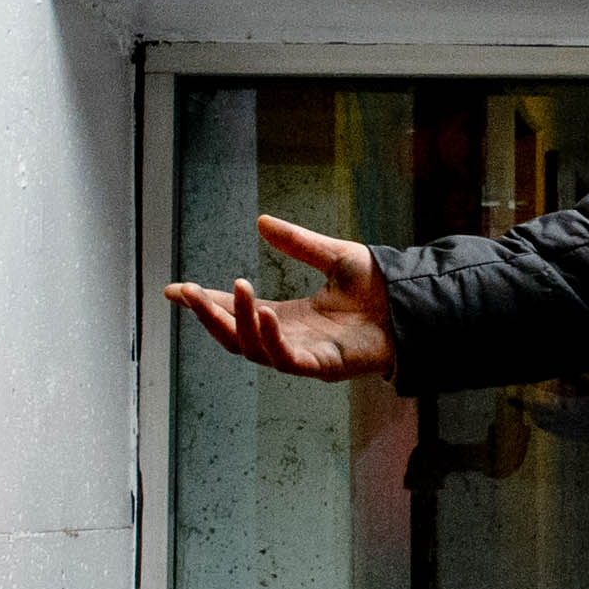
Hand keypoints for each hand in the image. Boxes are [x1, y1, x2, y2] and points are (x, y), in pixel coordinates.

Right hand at [164, 213, 397, 380]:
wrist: (415, 304)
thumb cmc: (379, 287)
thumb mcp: (333, 256)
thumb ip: (298, 242)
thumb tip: (262, 222)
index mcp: (288, 316)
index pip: (236, 311)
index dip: (205, 302)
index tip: (174, 289)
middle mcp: (290, 338)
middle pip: (234, 336)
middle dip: (209, 316)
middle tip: (187, 292)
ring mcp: (305, 355)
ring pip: (254, 349)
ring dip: (238, 322)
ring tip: (235, 290)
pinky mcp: (323, 366)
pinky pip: (287, 358)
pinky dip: (270, 339)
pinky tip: (263, 314)